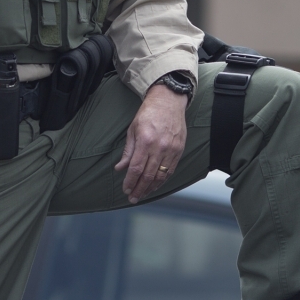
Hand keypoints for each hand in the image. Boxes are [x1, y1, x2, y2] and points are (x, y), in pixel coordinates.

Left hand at [115, 83, 188, 203]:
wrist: (168, 101)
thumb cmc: (148, 114)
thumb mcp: (133, 130)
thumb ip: (128, 151)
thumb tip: (120, 168)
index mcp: (145, 141)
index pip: (136, 168)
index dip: (130, 182)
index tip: (125, 189)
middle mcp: (159, 147)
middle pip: (148, 175)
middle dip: (139, 189)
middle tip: (133, 198)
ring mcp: (171, 149)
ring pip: (161, 175)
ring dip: (151, 188)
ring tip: (143, 194)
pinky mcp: (179, 149)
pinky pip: (171, 170)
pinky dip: (162, 180)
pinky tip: (155, 185)